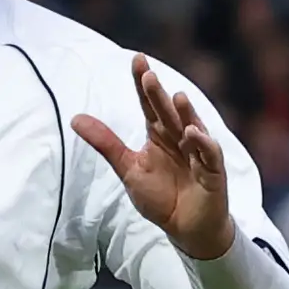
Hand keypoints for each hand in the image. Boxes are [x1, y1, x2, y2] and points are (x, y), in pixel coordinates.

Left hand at [71, 56, 235, 260]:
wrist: (186, 229)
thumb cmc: (160, 197)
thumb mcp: (128, 168)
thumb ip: (106, 143)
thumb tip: (75, 118)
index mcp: (158, 134)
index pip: (149, 104)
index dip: (143, 84)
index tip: (137, 60)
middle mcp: (179, 137)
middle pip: (168, 112)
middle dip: (159, 94)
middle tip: (149, 74)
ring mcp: (198, 152)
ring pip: (192, 126)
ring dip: (185, 112)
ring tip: (175, 96)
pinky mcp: (213, 171)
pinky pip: (209, 153)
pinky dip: (202, 143)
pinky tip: (190, 132)